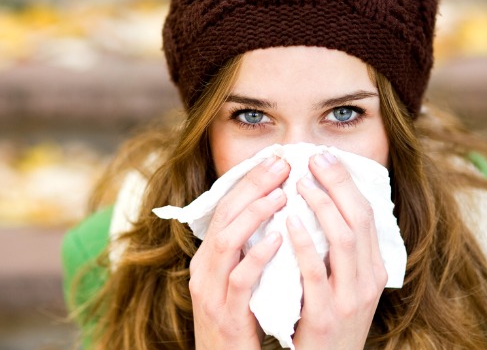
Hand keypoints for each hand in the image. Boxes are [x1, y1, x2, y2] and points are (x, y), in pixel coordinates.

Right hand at [189, 156, 289, 349]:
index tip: (276, 161)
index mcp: (209, 259)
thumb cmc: (240, 324)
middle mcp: (204, 270)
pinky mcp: (225, 314)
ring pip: (226, 241)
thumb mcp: (240, 282)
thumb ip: (250, 251)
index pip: (226, 208)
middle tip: (282, 164)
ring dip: (254, 215)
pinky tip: (279, 239)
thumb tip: (279, 215)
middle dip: (252, 187)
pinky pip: (240, 280)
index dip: (250, 182)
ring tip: (281, 194)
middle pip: (224, 216)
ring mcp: (211, 292)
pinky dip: (258, 256)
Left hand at [287, 152, 388, 349]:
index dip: (347, 183)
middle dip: (337, 183)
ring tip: (300, 182)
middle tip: (314, 158)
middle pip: (359, 219)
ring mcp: (349, 298)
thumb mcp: (345, 286)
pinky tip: (288, 222)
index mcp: (375, 270)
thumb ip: (340, 252)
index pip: (367, 215)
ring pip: (343, 239)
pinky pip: (315, 271)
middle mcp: (368, 281)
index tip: (326, 157)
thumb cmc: (328, 322)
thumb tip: (324, 205)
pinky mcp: (325, 315)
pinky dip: (303, 243)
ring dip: (321, 205)